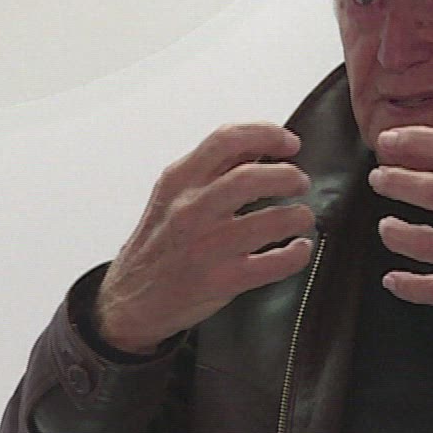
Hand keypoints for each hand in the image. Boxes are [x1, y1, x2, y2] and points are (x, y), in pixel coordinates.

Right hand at [94, 123, 316, 354]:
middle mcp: (191, 210)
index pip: (226, 139)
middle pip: (250, 178)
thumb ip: (211, 169)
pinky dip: (295, 255)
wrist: (131, 299)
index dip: (266, 134)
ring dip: (297, 215)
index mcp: (179, 181)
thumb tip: (260, 145)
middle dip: (287, 175)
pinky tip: (300, 249)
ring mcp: (206, 246)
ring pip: (268, 221)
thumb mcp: (172, 195)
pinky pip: (272, 265)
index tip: (289, 142)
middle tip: (300, 182)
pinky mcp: (221, 281)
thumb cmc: (158, 243)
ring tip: (302, 216)